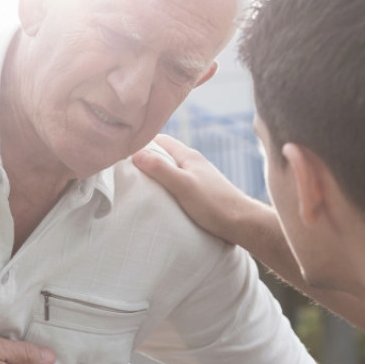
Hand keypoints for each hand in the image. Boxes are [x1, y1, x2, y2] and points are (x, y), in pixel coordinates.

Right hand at [132, 135, 262, 244]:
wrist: (242, 224)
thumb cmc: (213, 204)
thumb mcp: (182, 185)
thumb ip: (160, 169)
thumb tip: (135, 152)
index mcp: (189, 156)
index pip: (160, 140)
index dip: (141, 141)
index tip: (122, 148)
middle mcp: (193, 163)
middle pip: (164, 154)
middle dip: (146, 157)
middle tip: (124, 166)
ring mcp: (198, 178)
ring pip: (171, 169)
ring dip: (155, 173)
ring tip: (138, 182)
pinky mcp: (201, 192)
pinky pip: (177, 183)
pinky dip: (165, 185)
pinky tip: (160, 196)